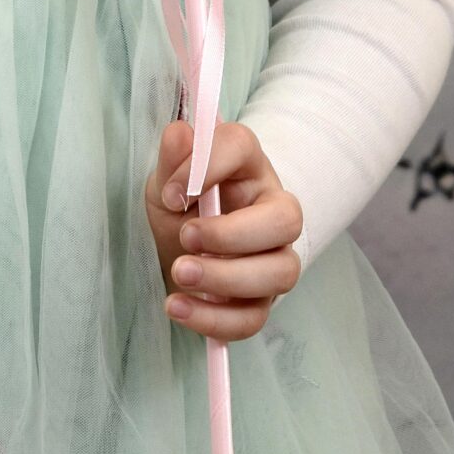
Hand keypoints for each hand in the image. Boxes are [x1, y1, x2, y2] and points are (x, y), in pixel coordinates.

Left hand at [144, 116, 302, 341]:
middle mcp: (273, 210)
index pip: (243, 147)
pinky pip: (254, 318)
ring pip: (280, 273)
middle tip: (186, 237)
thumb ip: (172, 158)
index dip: (208, 165)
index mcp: (248, 166)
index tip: (170, 193)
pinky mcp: (261, 301)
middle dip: (234, 234)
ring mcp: (274, 258)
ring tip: (179, 274)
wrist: (180, 248)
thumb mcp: (167, 179)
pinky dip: (215, 319)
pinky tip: (179, 307)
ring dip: (227, 278)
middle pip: (286, 219)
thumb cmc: (181, 204)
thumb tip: (180, 134)